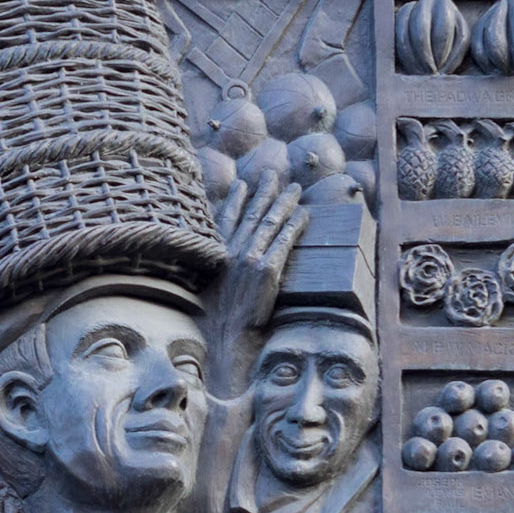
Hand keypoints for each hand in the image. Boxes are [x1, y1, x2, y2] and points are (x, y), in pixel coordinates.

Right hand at [201, 171, 307, 397]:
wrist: (227, 338)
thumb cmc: (216, 321)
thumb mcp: (208, 290)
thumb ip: (216, 272)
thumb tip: (224, 265)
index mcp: (217, 255)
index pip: (227, 219)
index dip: (236, 199)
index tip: (242, 183)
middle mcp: (232, 252)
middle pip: (251, 214)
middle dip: (264, 192)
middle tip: (272, 174)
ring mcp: (249, 259)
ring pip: (270, 222)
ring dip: (284, 202)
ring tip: (295, 188)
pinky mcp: (267, 270)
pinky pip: (285, 241)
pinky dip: (295, 225)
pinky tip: (305, 214)